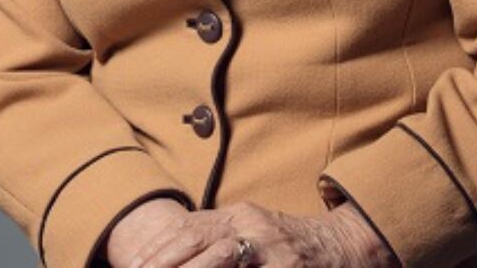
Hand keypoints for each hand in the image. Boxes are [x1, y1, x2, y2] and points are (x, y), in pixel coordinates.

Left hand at [118, 200, 394, 267]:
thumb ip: (218, 232)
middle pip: (195, 243)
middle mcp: (252, 228)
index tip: (132, 265)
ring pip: (217, 262)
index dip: (157, 249)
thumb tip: (173, 243)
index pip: (187, 228)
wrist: (344, 247)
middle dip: (163, 264)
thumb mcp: (253, 228)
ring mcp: (270, 252)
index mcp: (240, 215)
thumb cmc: (291, 243)